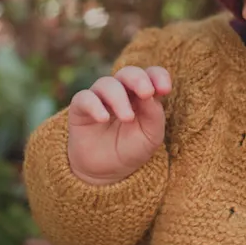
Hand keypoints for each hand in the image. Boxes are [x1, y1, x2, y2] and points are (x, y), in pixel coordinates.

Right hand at [67, 66, 171, 185]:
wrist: (106, 171)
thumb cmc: (132, 149)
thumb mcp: (151, 136)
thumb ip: (154, 115)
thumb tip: (150, 94)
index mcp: (142, 94)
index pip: (151, 74)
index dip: (158, 76)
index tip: (165, 90)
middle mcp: (121, 91)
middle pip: (128, 73)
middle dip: (138, 79)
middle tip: (146, 93)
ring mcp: (99, 98)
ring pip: (107, 84)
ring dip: (119, 98)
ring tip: (128, 118)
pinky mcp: (80, 108)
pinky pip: (84, 98)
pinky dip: (94, 105)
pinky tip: (103, 118)